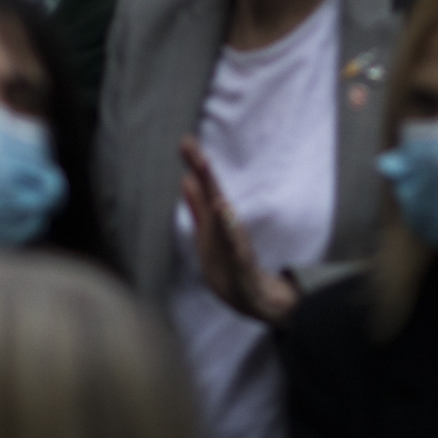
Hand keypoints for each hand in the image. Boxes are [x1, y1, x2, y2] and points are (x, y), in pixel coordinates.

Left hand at [177, 137, 298, 321]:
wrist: (253, 297)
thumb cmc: (229, 264)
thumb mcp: (208, 231)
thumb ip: (198, 205)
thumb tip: (186, 179)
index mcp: (216, 219)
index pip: (205, 187)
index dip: (195, 165)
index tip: (184, 140)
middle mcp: (226, 225)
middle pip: (212, 192)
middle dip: (201, 169)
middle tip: (188, 144)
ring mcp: (235, 241)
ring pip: (222, 214)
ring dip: (213, 192)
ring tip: (204, 167)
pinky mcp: (240, 260)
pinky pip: (233, 243)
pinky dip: (227, 226)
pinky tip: (222, 208)